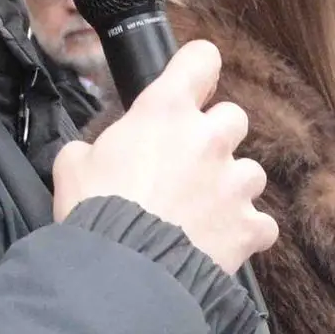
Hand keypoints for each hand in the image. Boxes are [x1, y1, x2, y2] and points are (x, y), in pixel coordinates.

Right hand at [50, 39, 273, 271]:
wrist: (124, 274)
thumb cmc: (96, 214)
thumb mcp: (73, 166)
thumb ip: (93, 149)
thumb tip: (94, 155)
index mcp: (165, 112)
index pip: (201, 59)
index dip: (197, 70)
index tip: (193, 84)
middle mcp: (209, 138)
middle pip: (233, 117)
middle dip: (214, 137)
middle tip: (188, 164)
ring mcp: (234, 183)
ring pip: (251, 172)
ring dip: (231, 186)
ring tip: (201, 212)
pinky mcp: (249, 225)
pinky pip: (261, 223)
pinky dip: (244, 232)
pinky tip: (220, 243)